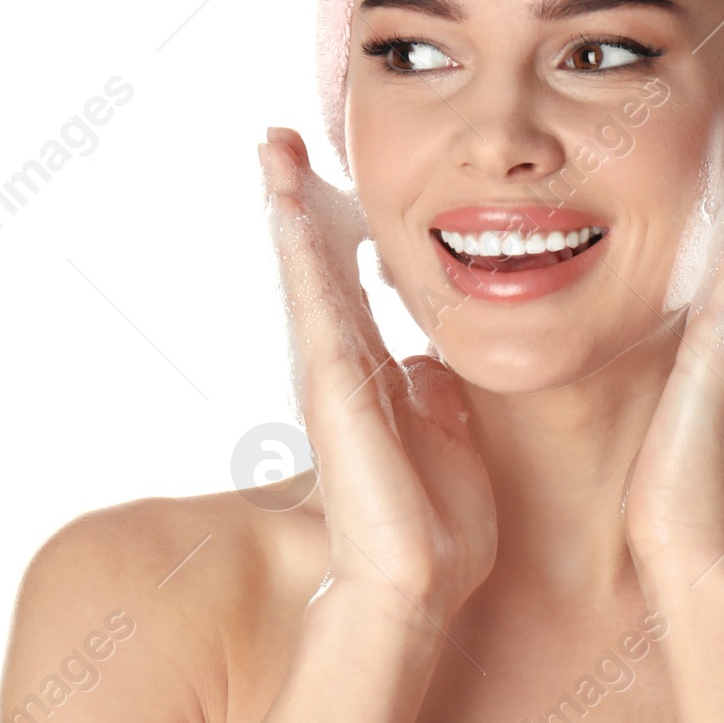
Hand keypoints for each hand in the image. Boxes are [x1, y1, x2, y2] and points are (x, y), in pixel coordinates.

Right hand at [258, 128, 497, 624]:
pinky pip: (312, 301)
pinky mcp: (329, 384)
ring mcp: (329, 372)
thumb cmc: (436, 523)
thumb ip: (435, 393)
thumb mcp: (450, 433)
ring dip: (288, 208)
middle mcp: (342, 364)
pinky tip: (290, 202)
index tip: (326, 177)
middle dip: (296, 200)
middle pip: (312, 265)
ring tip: (273, 148)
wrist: (420, 583)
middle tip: (278, 139)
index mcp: (372, 372)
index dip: (335, 230)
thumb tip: (429, 360)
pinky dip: (300, 251)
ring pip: (303, 272)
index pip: (347, 282)